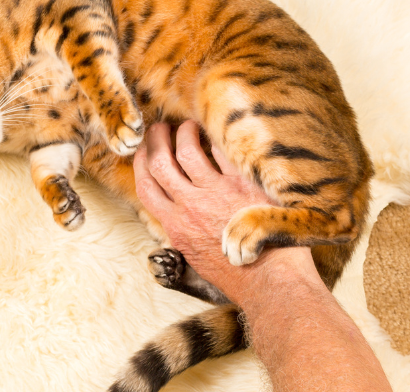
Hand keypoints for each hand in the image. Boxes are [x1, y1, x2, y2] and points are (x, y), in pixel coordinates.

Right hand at [133, 121, 294, 299]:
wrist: (269, 282)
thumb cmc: (237, 275)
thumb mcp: (195, 259)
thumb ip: (182, 236)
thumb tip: (177, 222)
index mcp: (176, 226)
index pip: (146, 187)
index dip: (140, 164)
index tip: (142, 151)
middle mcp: (190, 206)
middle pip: (160, 162)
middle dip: (155, 140)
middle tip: (159, 128)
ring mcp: (215, 193)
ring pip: (187, 150)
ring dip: (184, 133)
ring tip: (188, 126)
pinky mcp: (242, 185)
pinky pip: (222, 152)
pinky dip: (215, 140)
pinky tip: (218, 134)